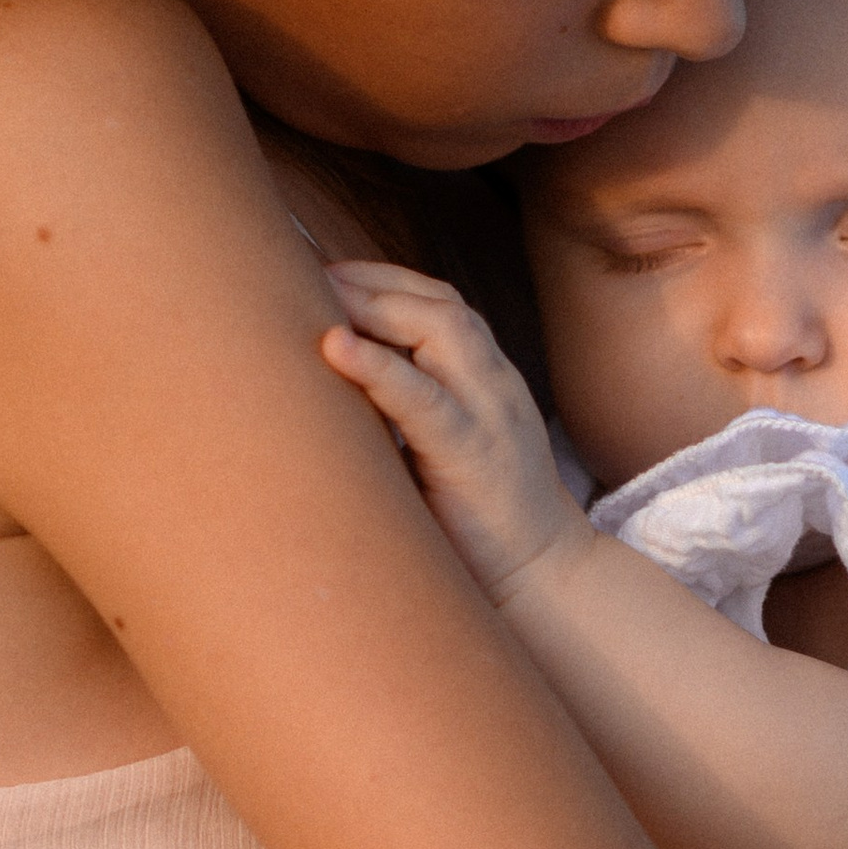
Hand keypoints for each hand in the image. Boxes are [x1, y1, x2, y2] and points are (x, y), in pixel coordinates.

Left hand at [319, 259, 590, 605]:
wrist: (542, 576)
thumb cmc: (477, 516)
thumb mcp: (444, 444)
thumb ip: (406, 408)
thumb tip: (330, 383)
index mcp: (485, 377)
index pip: (436, 301)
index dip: (378, 279)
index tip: (318, 272)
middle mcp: (492, 382)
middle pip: (437, 302)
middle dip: (370, 281)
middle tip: (305, 274)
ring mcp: (489, 414)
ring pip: (441, 330)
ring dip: (375, 305)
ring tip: (318, 295)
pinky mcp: (472, 455)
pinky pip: (426, 399)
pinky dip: (379, 369)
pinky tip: (337, 347)